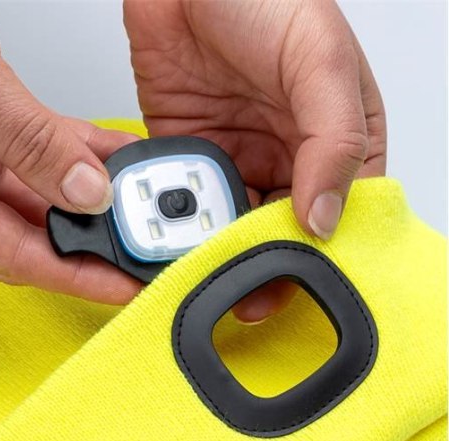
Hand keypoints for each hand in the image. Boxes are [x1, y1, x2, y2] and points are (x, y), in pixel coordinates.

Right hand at [0, 0, 141, 302]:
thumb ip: (29, 142)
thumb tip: (86, 192)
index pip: (22, 258)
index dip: (82, 278)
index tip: (130, 286)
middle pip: (44, 234)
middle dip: (102, 241)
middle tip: (151, 246)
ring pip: (56, 196)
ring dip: (104, 198)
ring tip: (148, 204)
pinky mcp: (1, 133)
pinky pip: (55, 153)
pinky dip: (91, 156)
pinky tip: (127, 159)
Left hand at [124, 0, 386, 321]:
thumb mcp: (319, 61)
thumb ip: (334, 141)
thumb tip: (326, 217)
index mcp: (337, 138)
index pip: (341, 211)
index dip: (322, 250)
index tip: (298, 277)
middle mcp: (291, 156)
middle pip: (286, 229)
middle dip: (267, 262)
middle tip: (250, 295)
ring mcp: (243, 160)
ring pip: (239, 226)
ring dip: (225, 250)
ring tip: (213, 270)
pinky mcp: (198, 159)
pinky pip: (195, 205)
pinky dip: (189, 226)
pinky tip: (184, 240)